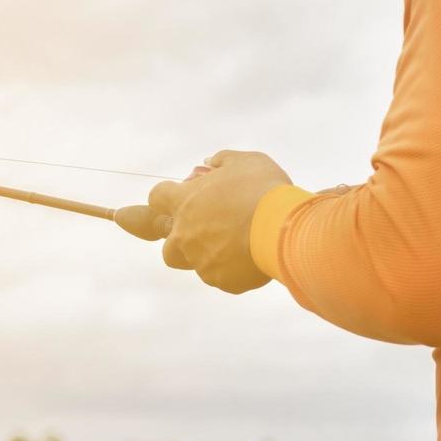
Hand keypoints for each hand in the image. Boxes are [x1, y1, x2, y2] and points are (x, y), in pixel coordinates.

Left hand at [116, 150, 290, 293]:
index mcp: (185, 202)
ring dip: (206, 254)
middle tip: (207, 230)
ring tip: (233, 246)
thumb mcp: (246, 162)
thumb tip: (209, 162)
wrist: (283, 228)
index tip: (180, 196)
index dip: (167, 197)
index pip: (157, 197)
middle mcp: (184, 233)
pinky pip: (219, 276)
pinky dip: (231, 269)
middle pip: (166, 241)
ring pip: (192, 262)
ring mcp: (199, 259)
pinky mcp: (219, 279)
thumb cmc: (263, 190)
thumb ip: (223, 160)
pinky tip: (251, 258)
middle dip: (181, 237)